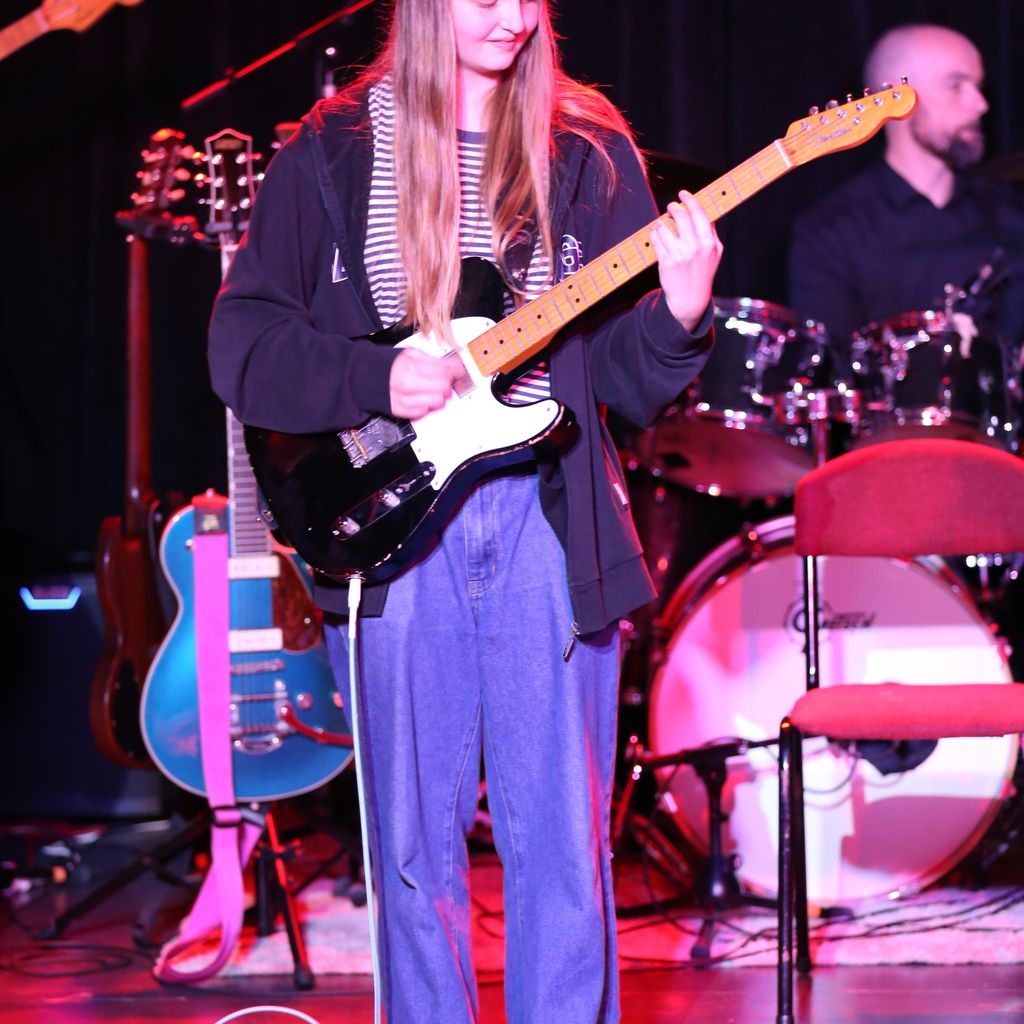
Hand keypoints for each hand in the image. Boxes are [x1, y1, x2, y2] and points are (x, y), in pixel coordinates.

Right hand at [389, 347, 456, 419]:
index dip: (451, 373)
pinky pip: (421, 413)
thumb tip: (456, 365)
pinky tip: (422, 399)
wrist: (365, 375)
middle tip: (441, 382)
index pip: (445, 374)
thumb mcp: (412, 354)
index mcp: (412, 367)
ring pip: (436, 403)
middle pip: (443, 389)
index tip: (450, 373)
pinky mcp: (399, 411)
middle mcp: (407, 385)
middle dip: (446, 385)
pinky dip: (424, 407)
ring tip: (431, 391)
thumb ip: (435, 361)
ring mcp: (403, 399)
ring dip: (437, 397)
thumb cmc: (390, 364)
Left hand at [651, 190, 722, 331]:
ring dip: (662, 223)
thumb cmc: (702, 272)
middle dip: (673, 208)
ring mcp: (680, 255)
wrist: (690, 298)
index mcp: (710, 243)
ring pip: (665, 227)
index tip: (683, 194)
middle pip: (681, 216)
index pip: (699, 214)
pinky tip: (658, 236)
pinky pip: (656, 239)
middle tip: (671, 207)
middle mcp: (696, 248)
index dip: (689, 200)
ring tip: (663, 226)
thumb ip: (711, 233)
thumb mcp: (714, 253)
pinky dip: (656, 234)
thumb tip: (702, 212)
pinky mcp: (666, 262)